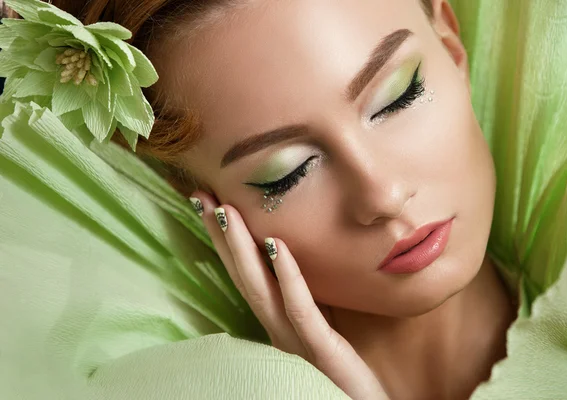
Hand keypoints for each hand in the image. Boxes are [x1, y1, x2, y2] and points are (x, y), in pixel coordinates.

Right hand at [190, 192, 389, 399]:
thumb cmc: (346, 370)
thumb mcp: (323, 324)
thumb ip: (307, 299)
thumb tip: (294, 259)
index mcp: (278, 322)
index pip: (247, 276)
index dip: (225, 242)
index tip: (210, 205)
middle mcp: (277, 330)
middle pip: (243, 277)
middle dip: (221, 237)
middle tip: (201, 198)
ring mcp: (294, 341)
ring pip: (260, 290)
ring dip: (240, 249)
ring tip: (226, 211)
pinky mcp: (319, 350)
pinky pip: (299, 309)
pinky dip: (286, 275)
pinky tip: (275, 244)